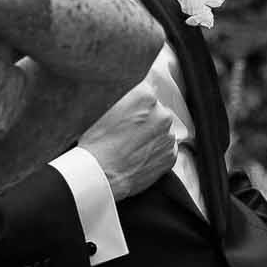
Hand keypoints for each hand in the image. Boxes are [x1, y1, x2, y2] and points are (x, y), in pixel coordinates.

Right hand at [78, 78, 179, 199]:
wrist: (101, 176)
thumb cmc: (96, 144)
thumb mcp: (101, 108)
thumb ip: (122, 96)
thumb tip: (128, 91)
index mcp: (144, 96)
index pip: (146, 89)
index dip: (135, 102)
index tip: (128, 111)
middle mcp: (161, 113)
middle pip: (156, 110)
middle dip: (144, 118)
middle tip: (125, 131)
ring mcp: (168, 136)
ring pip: (161, 129)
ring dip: (150, 134)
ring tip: (130, 146)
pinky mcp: (171, 155)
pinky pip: (165, 147)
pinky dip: (155, 150)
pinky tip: (138, 155)